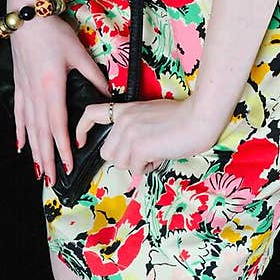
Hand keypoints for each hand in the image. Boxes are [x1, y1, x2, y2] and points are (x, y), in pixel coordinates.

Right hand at [11, 15, 110, 184]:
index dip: (63, 148)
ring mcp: (25, 92)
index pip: (58, 126)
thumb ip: (94, 76)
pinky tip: (21, 146)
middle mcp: (36, 95)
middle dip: (48, 159)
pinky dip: (20, 132)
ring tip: (39, 171)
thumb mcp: (78, 53)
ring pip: (30, 128)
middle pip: (42, 134)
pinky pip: (19, 115)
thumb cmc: (54, 33)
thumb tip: (110, 95)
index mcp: (52, 88)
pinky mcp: (19, 86)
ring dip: (35, 152)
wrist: (27, 17)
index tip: (69, 166)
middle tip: (53, 181)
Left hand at [74, 96, 216, 191]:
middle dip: (124, 158)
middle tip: (144, 152)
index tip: (81, 141)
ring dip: (137, 164)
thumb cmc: (181, 117)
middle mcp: (123, 121)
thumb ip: (134, 126)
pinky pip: (135, 169)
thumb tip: (128, 150)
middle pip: (107, 152)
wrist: (198, 119)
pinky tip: (160, 156)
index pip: (91, 114)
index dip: (81, 129)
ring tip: (155, 152)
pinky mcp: (138, 147)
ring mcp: (129, 134)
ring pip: (120, 163)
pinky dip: (148, 168)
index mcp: (125, 110)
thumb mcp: (150, 114)